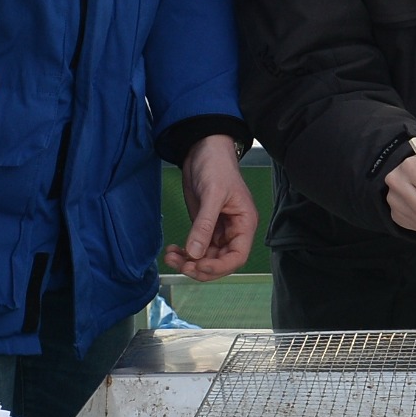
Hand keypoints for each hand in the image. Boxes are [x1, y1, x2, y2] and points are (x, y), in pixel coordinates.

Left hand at [165, 134, 257, 280]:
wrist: (203, 149)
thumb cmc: (217, 166)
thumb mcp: (212, 195)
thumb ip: (204, 225)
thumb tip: (194, 253)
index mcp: (244, 224)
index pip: (237, 256)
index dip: (219, 267)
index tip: (198, 266)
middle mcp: (233, 231)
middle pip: (220, 261)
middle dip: (200, 266)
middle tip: (181, 264)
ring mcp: (218, 230)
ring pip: (206, 257)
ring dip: (188, 262)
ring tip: (171, 257)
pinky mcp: (203, 227)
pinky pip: (196, 248)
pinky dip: (184, 253)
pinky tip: (172, 251)